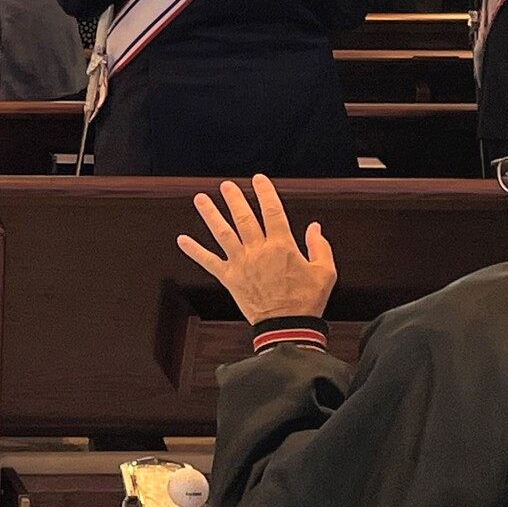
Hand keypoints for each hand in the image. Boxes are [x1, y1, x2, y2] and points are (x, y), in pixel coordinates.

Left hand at [177, 176, 337, 324]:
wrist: (287, 326)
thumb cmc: (306, 301)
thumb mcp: (325, 272)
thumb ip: (320, 247)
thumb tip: (315, 227)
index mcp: (282, 246)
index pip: (272, 212)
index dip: (265, 193)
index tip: (259, 180)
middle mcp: (258, 251)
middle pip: (243, 218)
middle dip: (234, 199)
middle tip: (226, 185)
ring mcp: (241, 264)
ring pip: (223, 233)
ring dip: (210, 214)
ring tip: (200, 199)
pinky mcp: (229, 278)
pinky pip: (209, 262)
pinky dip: (194, 250)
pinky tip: (182, 240)